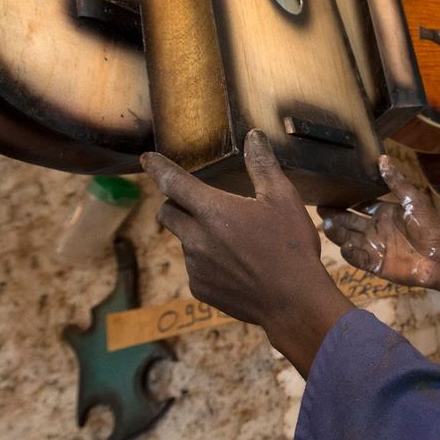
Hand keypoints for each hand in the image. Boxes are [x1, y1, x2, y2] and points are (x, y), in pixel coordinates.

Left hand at [144, 129, 351, 373]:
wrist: (293, 302)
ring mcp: (196, 266)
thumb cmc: (291, 247)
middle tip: (199, 202)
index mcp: (214, 210)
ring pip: (185, 241)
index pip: (174, 182)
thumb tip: (253, 137)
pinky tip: (236, 265)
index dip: (158, 168)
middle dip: (175, 203)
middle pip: (168, 213)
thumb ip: (262, 166)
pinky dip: (207, 261)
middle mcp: (197, 238)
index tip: (146, 159)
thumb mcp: (283, 199)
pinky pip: (195, 268)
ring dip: (197, 234)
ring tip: (234, 241)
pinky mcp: (201, 289)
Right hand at [318, 156, 439, 288]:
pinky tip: (345, 246)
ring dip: (338, 232)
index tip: (330, 190)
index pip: (360, 205)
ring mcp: (374, 247)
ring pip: (349, 238)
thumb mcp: (414, 199)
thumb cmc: (429, 227)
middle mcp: (376, 229)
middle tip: (318, 207)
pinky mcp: (375, 264)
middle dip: (335, 215)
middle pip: (349, 220)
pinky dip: (350, 253)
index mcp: (385, 213)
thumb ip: (396, 182)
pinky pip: (357, 258)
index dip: (347, 200)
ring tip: (326, 224)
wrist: (439, 258)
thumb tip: (382, 158)